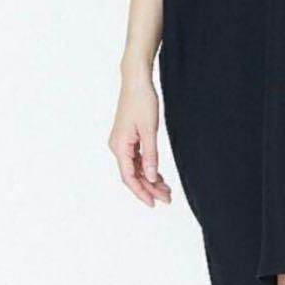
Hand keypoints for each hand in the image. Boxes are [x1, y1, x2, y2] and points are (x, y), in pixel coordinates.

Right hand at [108, 78, 171, 206]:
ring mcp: (122, 143)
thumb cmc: (142, 101)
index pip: (129, 177)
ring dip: (149, 179)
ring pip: (135, 168)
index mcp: (120, 146)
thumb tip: (150, 177)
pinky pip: (137, 159)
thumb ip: (150, 155)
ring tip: (166, 190)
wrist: (136, 81)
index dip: (141, 192)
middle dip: (149, 188)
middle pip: (133, 175)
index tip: (153, 204)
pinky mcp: (128, 138)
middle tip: (167, 198)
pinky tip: (158, 175)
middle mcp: (118, 147)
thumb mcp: (149, 130)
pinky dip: (147, 168)